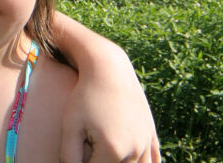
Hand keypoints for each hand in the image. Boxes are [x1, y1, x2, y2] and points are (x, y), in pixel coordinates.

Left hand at [60, 46, 159, 162]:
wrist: (109, 69)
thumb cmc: (84, 96)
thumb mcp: (69, 126)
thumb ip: (69, 156)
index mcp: (112, 151)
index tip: (78, 154)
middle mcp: (134, 150)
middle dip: (102, 162)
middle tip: (92, 149)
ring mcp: (146, 142)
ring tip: (108, 156)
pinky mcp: (151, 134)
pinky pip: (154, 160)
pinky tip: (132, 161)